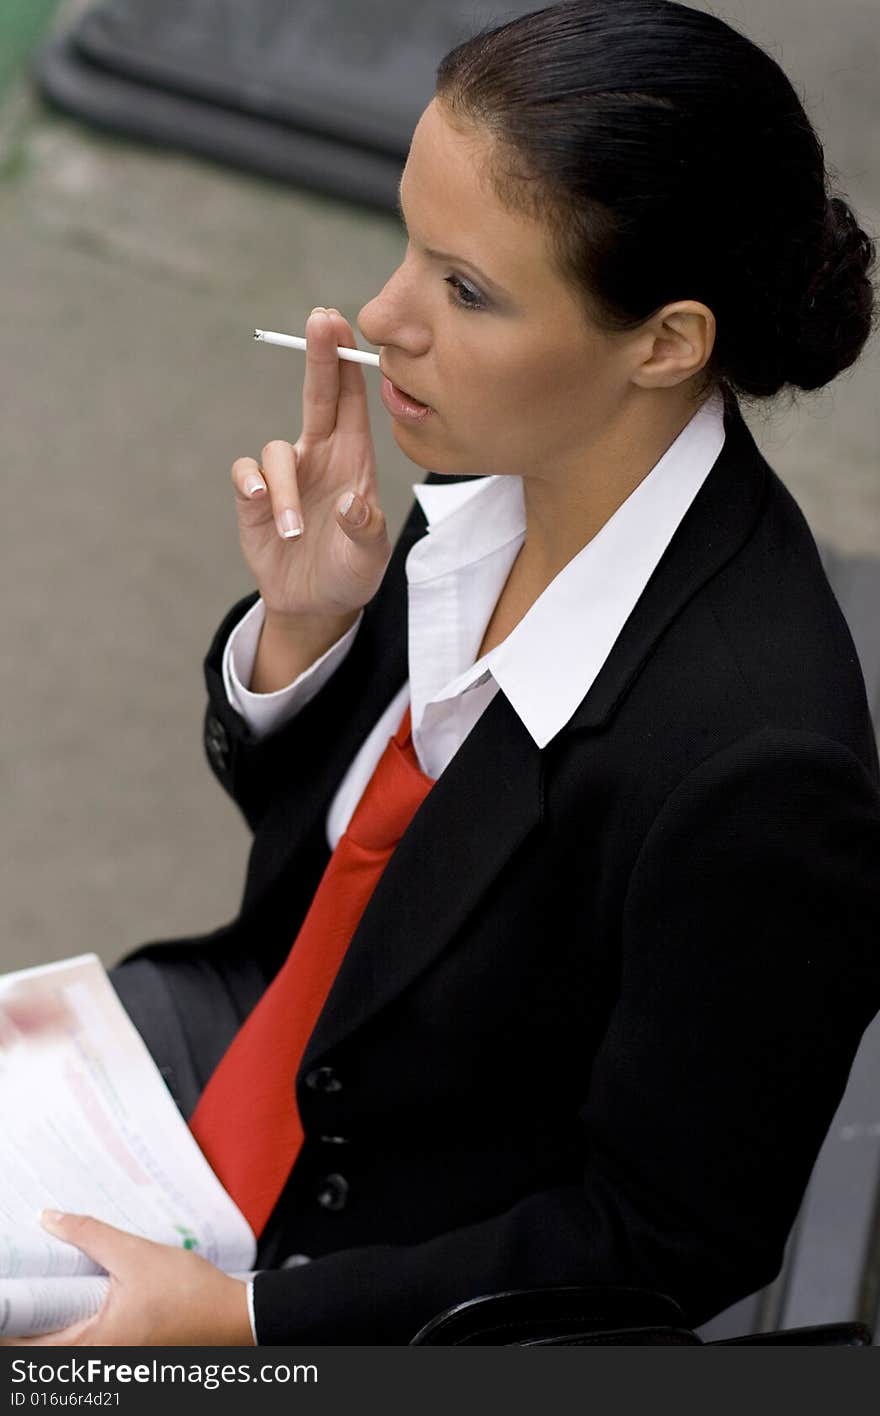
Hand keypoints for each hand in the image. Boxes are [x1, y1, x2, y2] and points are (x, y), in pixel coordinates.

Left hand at [1, 1211, 253, 1346]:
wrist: (236, 1317)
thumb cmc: (194, 1295)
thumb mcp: (137, 1255)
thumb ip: (90, 1236)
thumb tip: (51, 1220)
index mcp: (94, 1345)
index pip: (28, 1346)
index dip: (13, 1319)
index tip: (10, 1293)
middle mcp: (99, 1361)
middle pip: (44, 1346)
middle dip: (35, 1313)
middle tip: (35, 1280)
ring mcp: (113, 1362)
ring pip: (66, 1344)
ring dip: (58, 1317)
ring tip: (62, 1283)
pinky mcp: (126, 1354)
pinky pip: (89, 1341)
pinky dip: (80, 1320)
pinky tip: (88, 1293)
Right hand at [231, 306, 391, 621]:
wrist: (317, 604)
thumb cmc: (352, 572)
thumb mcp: (369, 557)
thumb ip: (366, 530)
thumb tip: (353, 503)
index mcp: (354, 460)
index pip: (351, 402)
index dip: (347, 363)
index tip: (343, 326)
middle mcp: (320, 457)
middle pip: (316, 396)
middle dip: (318, 357)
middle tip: (321, 320)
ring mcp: (286, 475)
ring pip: (276, 452)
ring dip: (285, 491)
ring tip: (295, 532)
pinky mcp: (254, 499)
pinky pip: (246, 475)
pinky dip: (253, 487)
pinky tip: (262, 508)